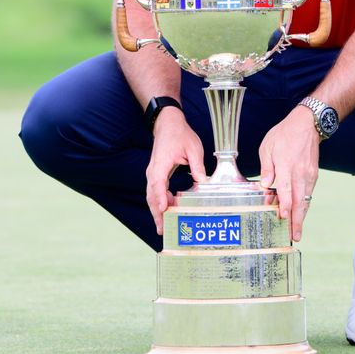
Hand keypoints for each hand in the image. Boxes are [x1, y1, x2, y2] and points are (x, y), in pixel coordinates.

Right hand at [146, 108, 206, 234]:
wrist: (167, 124)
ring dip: (157, 211)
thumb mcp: (193, 148)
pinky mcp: (156, 175)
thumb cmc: (179, 134)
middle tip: (162, 229)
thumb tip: (203, 182)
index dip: (161, 197)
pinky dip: (160, 202)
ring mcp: (153, 173)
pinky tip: (169, 210)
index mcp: (161, 163)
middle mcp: (153, 171)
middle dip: (156, 213)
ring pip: (152, 196)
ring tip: (163, 226)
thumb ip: (197, 166)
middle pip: (152, 195)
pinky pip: (156, 192)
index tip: (164, 210)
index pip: (158, 183)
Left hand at [259, 105, 319, 241]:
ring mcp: (309, 175)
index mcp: (285, 165)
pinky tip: (300, 214)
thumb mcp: (267, 147)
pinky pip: (308, 194)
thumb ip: (266, 168)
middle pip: (299, 200)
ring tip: (297, 231)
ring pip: (306, 199)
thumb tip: (264, 185)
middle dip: (297, 220)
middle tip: (295, 236)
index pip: (286, 189)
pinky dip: (304, 205)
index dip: (284, 204)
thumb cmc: (284, 134)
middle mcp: (299, 172)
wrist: (308, 124)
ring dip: (302, 216)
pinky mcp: (313, 175)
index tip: (283, 217)